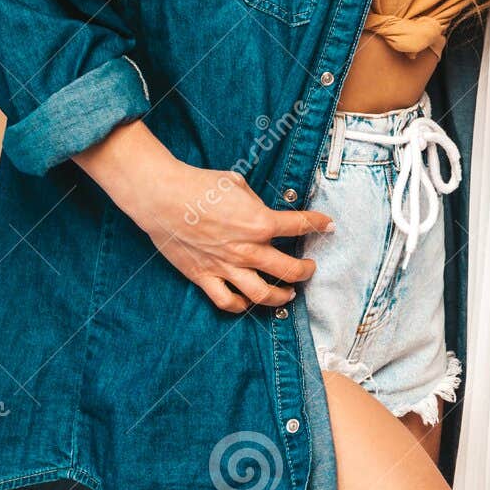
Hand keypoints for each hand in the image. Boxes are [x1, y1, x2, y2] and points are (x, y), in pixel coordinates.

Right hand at [75, 121, 329, 312]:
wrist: (162, 198)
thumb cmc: (199, 186)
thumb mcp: (238, 185)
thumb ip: (256, 203)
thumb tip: (262, 211)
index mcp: (260, 223)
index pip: (300, 226)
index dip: (318, 224)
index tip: (327, 225)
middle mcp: (248, 249)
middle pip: (290, 270)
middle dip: (307, 270)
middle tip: (310, 267)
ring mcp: (226, 267)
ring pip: (263, 294)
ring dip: (282, 296)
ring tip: (289, 293)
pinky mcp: (204, 276)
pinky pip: (227, 301)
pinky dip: (240, 305)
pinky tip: (248, 301)